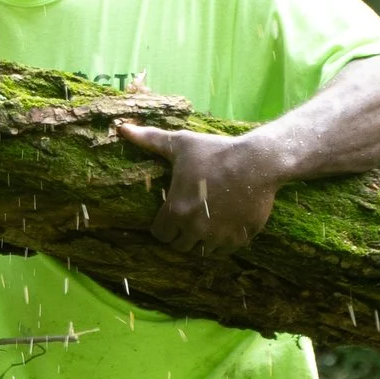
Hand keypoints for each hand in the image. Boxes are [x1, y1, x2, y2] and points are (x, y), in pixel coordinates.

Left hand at [115, 123, 287, 255]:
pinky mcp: (239, 238)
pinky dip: (222, 243)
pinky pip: (224, 251)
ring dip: (201, 241)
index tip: (169, 217)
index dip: (163, 227)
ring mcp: (218, 236)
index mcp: (176, 210)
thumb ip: (150, 139)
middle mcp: (195, 228)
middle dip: (181, 235)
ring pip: (202, 251)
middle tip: (188, 220)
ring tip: (205, 225)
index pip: (160, 235)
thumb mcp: (181, 144)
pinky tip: (223, 227)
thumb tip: (122, 127)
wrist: (257, 162)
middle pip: (180, 246)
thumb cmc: (215, 151)